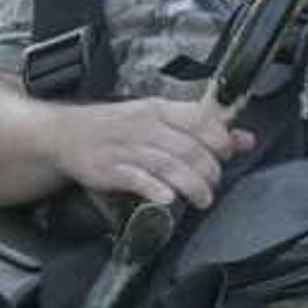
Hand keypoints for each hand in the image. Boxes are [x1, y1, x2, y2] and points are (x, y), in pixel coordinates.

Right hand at [51, 97, 251, 210]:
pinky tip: (168, 199)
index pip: (198, 119)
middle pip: (187, 147)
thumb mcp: (157, 118)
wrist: (63, 134)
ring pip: (166, 164)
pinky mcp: (108, 170)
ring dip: (190, 184)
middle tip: (214, 182)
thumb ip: (199, 128)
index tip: (228, 152)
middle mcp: (142, 125)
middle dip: (208, 168)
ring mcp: (124, 148)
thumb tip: (243, 139)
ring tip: (203, 198)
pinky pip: (135, 179)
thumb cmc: (115, 126)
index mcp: (157, 109)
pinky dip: (154, 188)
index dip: (219, 138)